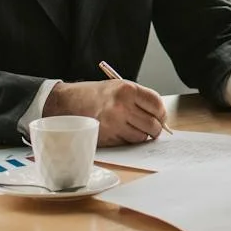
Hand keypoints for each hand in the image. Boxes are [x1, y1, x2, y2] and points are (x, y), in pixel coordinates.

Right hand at [47, 78, 168, 145]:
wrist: (68, 102)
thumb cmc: (95, 94)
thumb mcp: (119, 87)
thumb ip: (140, 99)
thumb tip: (160, 116)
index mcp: (127, 89)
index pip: (156, 104)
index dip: (162, 113)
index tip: (160, 116)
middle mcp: (121, 106)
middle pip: (152, 124)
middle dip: (155, 128)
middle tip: (152, 127)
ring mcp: (114, 123)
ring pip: (141, 137)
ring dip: (142, 135)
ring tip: (134, 128)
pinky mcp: (107, 137)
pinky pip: (127, 143)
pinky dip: (128, 140)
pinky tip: (120, 131)